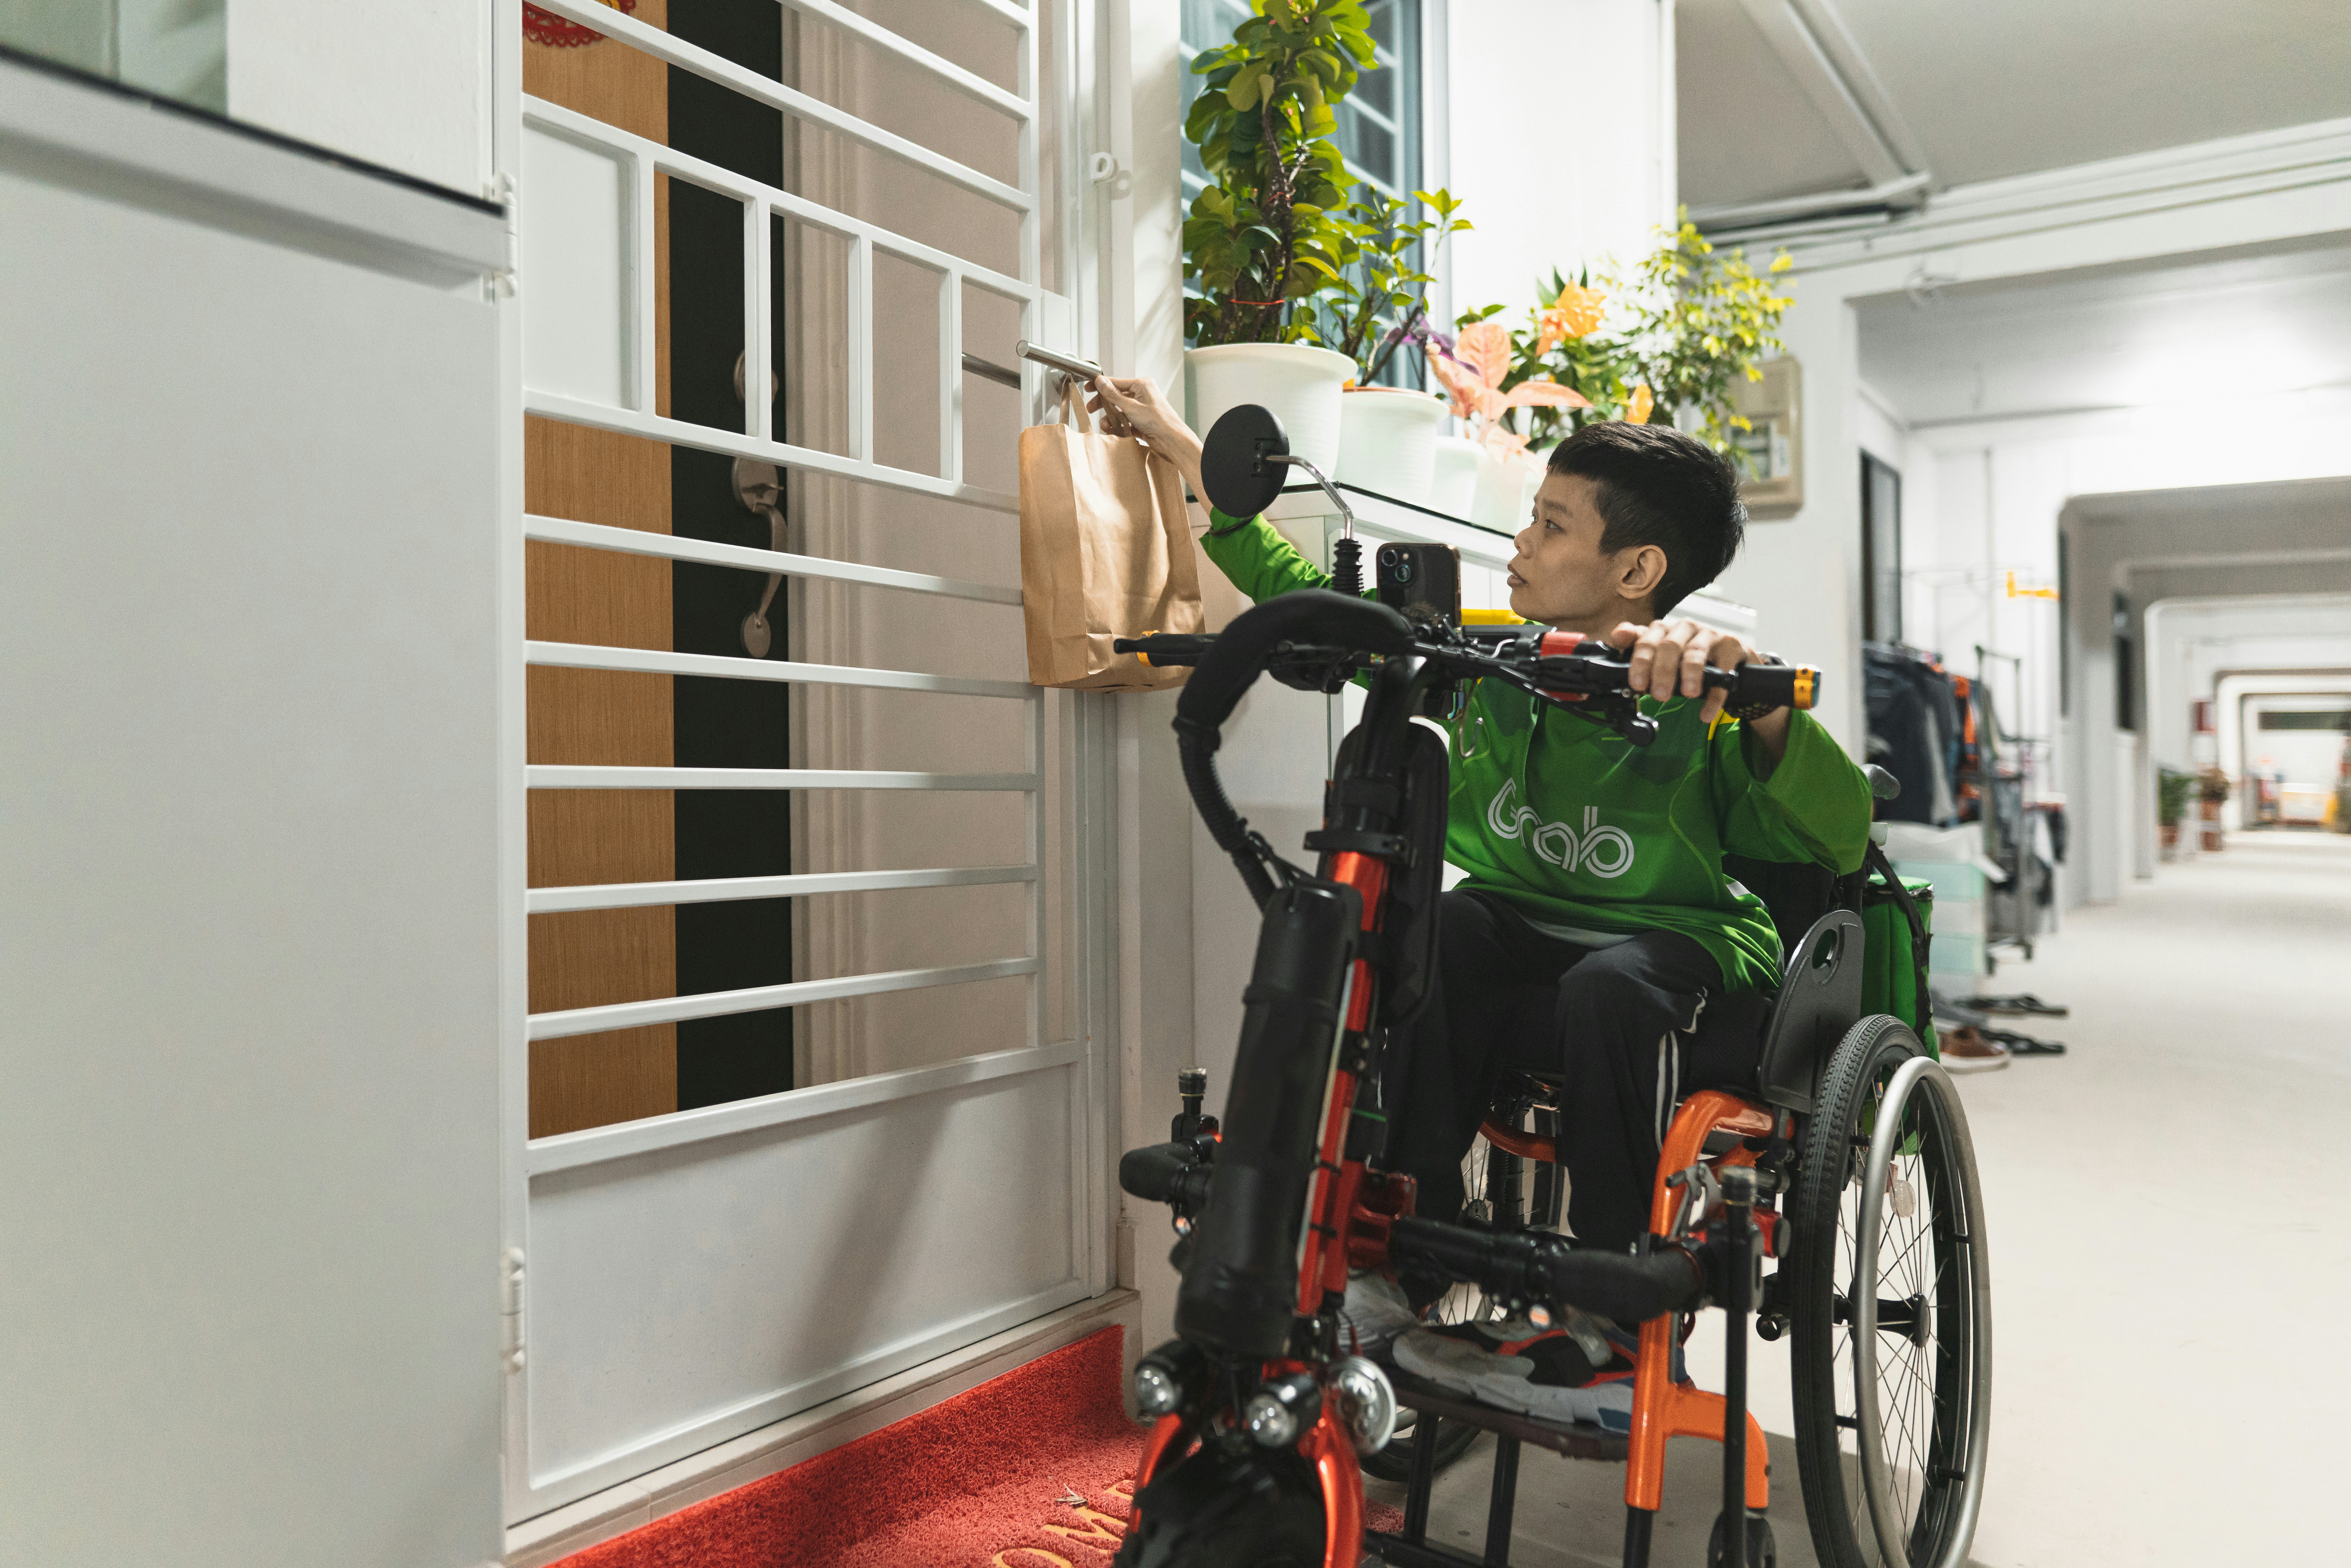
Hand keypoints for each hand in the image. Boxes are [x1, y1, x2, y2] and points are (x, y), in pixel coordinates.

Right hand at [1087, 376, 1205, 499]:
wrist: (1172, 441)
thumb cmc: (1157, 421)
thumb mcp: (1131, 407)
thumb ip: (1113, 395)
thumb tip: (1100, 381)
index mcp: (1142, 385)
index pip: (1116, 382)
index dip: (1100, 386)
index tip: (1088, 388)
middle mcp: (1142, 395)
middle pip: (1116, 397)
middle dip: (1104, 405)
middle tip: (1091, 409)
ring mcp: (1142, 408)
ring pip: (1120, 410)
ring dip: (1111, 418)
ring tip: (1105, 426)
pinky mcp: (1142, 421)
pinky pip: (1126, 421)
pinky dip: (1119, 426)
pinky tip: (1114, 432)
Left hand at [1607, 619, 1755, 724]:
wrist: (1729, 658)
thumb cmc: (1686, 656)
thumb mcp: (1660, 653)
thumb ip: (1637, 646)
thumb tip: (1617, 636)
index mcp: (1663, 629)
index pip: (1646, 639)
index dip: (1640, 661)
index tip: (1636, 684)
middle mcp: (1684, 627)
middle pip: (1670, 646)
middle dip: (1662, 672)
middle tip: (1659, 695)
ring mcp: (1709, 635)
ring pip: (1695, 652)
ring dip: (1690, 675)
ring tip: (1688, 695)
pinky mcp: (1731, 646)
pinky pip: (1723, 670)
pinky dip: (1715, 694)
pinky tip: (1706, 713)